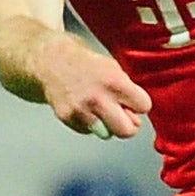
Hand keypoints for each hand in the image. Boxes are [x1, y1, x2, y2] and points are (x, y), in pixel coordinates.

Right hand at [37, 37, 152, 139]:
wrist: (51, 61)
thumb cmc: (84, 63)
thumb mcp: (114, 68)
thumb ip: (127, 92)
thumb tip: (134, 118)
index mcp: (114, 82)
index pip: (144, 106)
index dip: (139, 103)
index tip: (132, 100)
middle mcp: (98, 98)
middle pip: (127, 131)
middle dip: (127, 125)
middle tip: (121, 115)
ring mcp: (81, 111)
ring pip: (106, 134)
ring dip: (106, 125)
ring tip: (99, 109)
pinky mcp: (67, 118)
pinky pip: (88, 131)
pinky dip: (89, 124)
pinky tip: (84, 108)